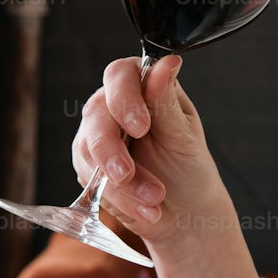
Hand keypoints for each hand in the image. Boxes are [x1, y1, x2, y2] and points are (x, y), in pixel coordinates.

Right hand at [71, 54, 234, 248]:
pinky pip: (88, 178)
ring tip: (154, 200)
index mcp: (145, 88)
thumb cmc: (189, 169)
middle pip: (96, 113)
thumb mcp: (183, 137)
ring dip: (122, 182)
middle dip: (112, 149)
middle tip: (128, 174)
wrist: (184, 214)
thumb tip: (167, 62)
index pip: (120, 74)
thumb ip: (166, 102)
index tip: (141, 128)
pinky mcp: (89, 165)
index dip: (124, 98)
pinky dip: (117, 198)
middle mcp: (116, 106)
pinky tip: (144, 211)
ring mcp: (98, 134)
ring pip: (88, 150)